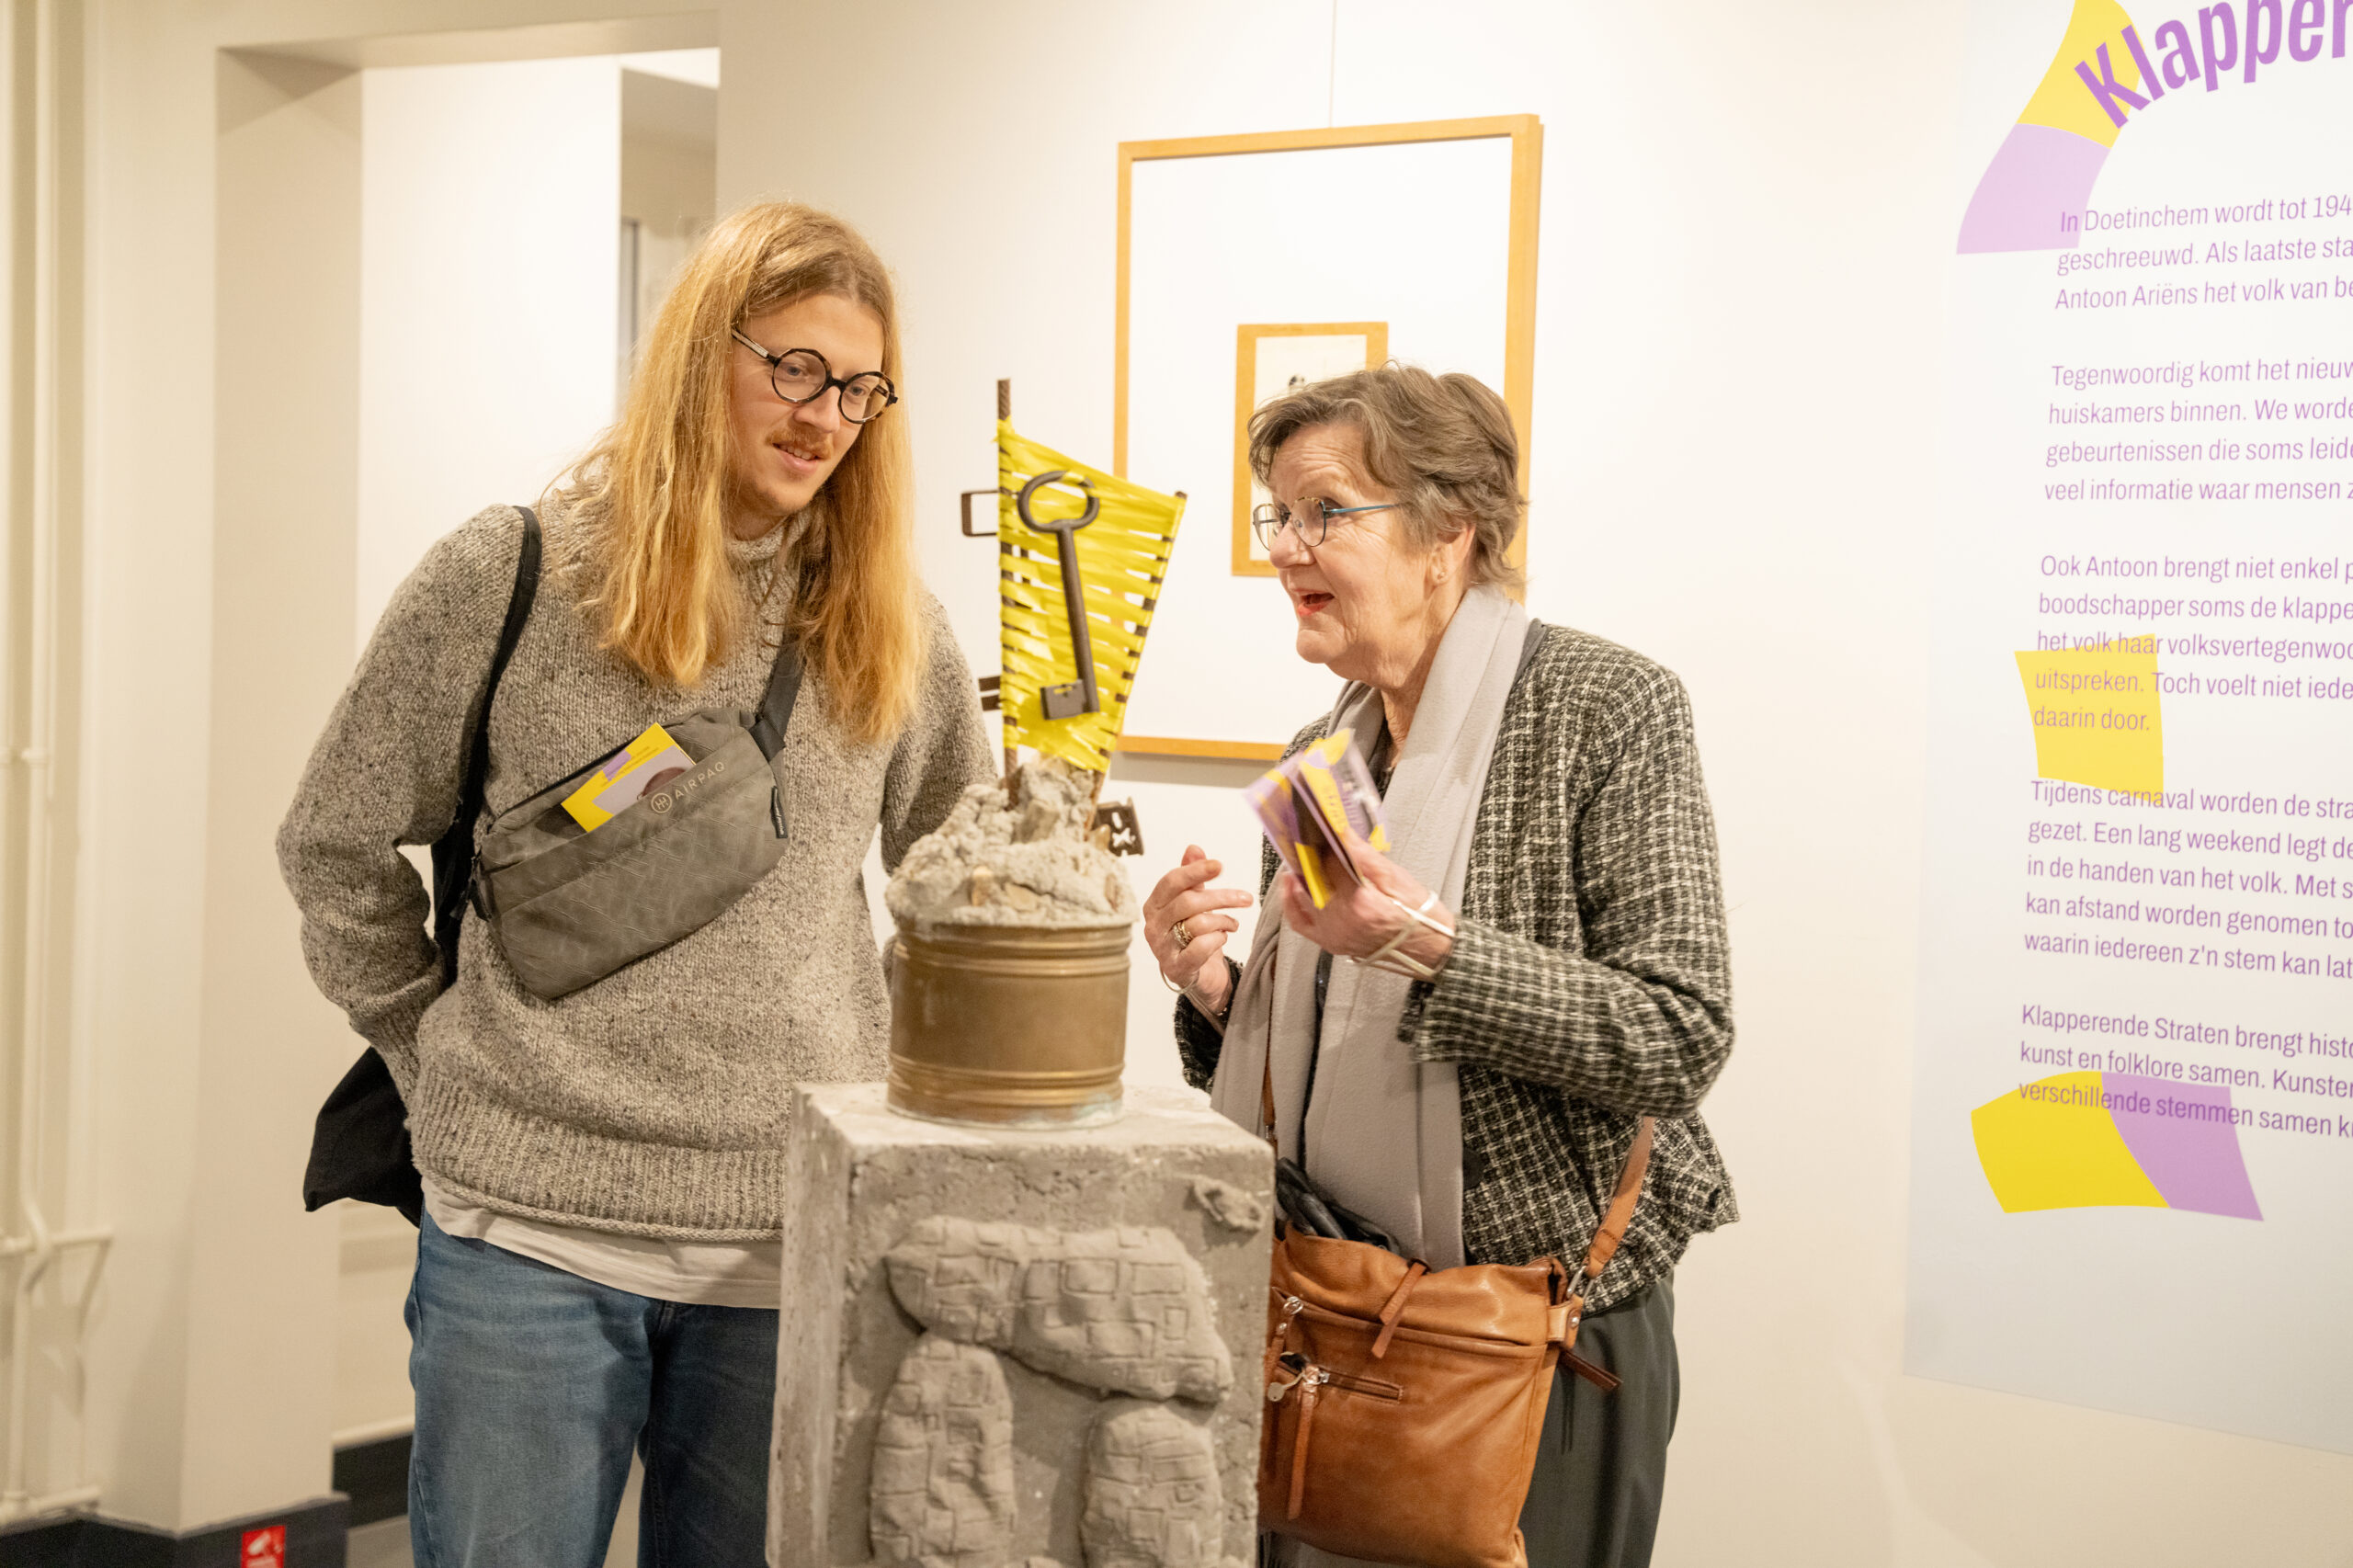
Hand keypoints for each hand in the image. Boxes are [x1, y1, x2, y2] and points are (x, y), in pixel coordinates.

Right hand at [1142, 845, 1253, 1016]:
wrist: (1195, 973)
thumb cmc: (1192, 934)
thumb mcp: (1193, 901)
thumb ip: (1192, 876)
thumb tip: (1194, 848)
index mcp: (1155, 905)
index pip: (1171, 882)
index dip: (1195, 871)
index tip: (1219, 865)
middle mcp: (1153, 925)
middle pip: (1187, 902)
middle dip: (1221, 898)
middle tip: (1245, 898)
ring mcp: (1162, 949)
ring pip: (1197, 924)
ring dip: (1224, 921)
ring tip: (1233, 923)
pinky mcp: (1177, 968)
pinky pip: (1201, 948)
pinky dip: (1218, 939)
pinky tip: (1222, 937)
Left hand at [1277, 828, 1454, 976]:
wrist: (1428, 948)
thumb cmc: (1419, 915)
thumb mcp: (1396, 878)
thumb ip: (1364, 856)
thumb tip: (1342, 833)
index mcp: (1359, 903)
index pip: (1330, 862)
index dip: (1326, 842)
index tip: (1323, 828)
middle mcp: (1341, 921)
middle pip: (1312, 878)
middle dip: (1311, 855)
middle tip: (1310, 837)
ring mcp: (1333, 934)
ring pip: (1302, 897)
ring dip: (1300, 874)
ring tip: (1304, 856)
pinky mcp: (1330, 942)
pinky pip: (1300, 922)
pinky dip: (1292, 902)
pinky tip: (1293, 885)